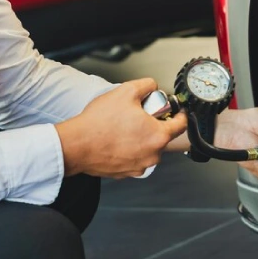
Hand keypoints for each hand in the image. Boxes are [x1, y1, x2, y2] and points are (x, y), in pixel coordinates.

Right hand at [55, 78, 186, 178]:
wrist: (76, 145)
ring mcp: (139, 166)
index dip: (180, 114)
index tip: (177, 111)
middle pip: (162, 136)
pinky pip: (134, 158)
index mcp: (158, 136)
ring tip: (124, 127)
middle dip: (154, 124)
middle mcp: (152, 155)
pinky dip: (129, 149)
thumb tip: (153, 86)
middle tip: (139, 115)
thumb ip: (146, 85)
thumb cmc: (99, 123)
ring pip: (148, 148)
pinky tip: (116, 139)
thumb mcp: (126, 91)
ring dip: (141, 138)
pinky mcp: (126, 173)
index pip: (181, 125)